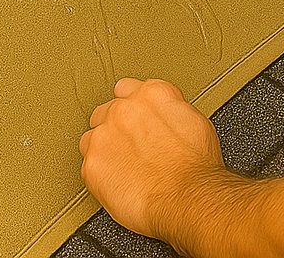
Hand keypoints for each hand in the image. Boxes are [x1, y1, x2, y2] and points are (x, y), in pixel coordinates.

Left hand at [79, 78, 224, 240]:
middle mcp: (124, 109)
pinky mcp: (92, 166)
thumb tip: (162, 115)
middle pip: (106, 111)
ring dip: (104, 148)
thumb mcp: (193, 119)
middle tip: (130, 145)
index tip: (135, 117)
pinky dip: (100, 173)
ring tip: (122, 165)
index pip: (127, 88)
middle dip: (116, 127)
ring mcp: (104, 137)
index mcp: (151, 94)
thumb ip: (168, 108)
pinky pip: (88, 165)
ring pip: (92, 137)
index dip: (132, 105)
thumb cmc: (195, 163)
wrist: (186, 195)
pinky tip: (117, 180)